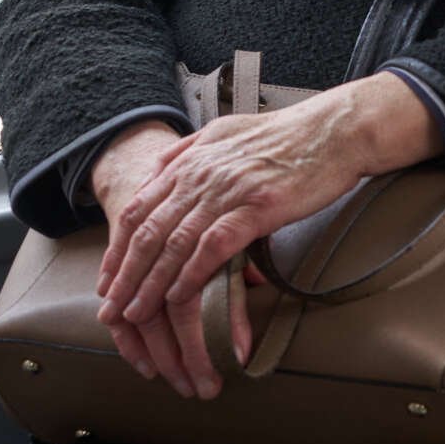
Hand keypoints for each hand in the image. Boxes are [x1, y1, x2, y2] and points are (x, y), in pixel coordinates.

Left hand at [95, 73, 438, 398]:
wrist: (336, 130)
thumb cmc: (289, 135)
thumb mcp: (227, 131)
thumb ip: (190, 150)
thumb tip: (161, 168)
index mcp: (191, 158)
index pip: (137, 207)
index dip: (117, 248)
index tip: (108, 278)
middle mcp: (201, 173)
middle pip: (147, 231)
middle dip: (124, 274)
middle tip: (110, 308)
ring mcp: (227, 190)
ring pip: (173, 243)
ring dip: (149, 284)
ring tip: (135, 313)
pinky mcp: (256, 207)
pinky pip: (211, 247)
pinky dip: (190, 275)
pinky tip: (180, 297)